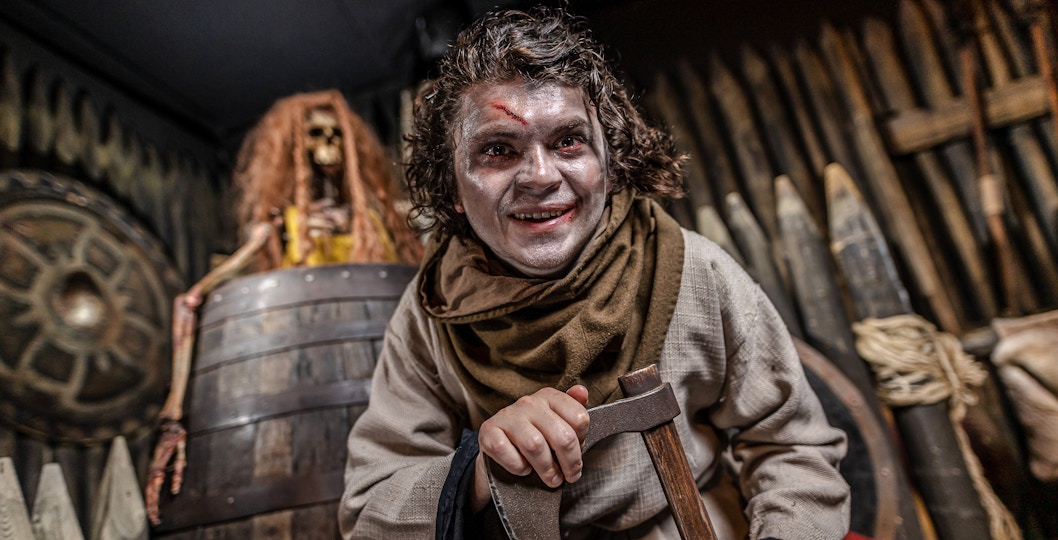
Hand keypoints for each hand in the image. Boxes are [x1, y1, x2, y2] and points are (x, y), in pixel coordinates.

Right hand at [471, 385, 589, 510]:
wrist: (497, 444)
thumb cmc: (533, 434)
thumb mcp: (556, 422)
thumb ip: (574, 411)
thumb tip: (582, 392)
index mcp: (548, 397)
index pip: (579, 418)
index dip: (583, 441)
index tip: (578, 453)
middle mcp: (528, 402)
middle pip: (562, 436)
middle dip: (571, 462)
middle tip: (571, 476)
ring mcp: (507, 416)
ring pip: (535, 446)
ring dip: (547, 469)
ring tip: (552, 479)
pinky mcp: (488, 431)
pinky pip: (508, 453)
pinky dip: (518, 467)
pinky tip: (524, 469)